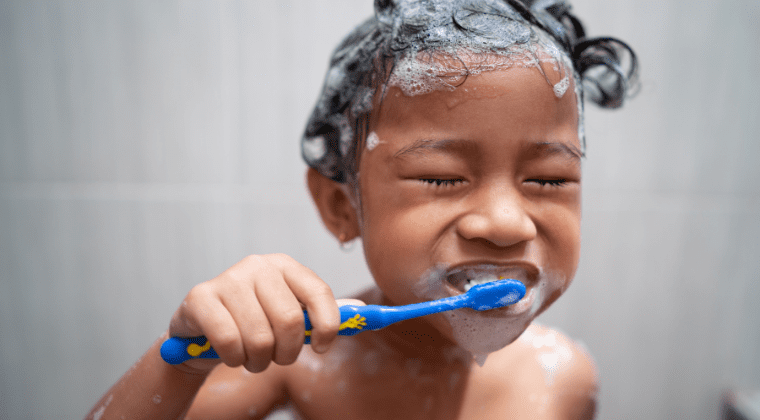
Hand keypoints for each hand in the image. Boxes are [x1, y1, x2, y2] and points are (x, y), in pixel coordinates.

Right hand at [168, 254, 342, 372]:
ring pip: (260, 338)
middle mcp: (259, 265)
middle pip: (290, 321)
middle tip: (277, 358)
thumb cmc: (254, 321)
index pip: (319, 292)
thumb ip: (319, 313)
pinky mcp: (201, 297)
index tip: (322, 347)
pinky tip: (230, 353)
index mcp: (286, 266)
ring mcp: (228, 278)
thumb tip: (362, 312)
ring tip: (251, 358)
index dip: (328, 326)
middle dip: (287, 352)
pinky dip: (234, 359)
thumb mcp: (288, 313)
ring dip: (258, 361)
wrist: (202, 327)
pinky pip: (230, 342)